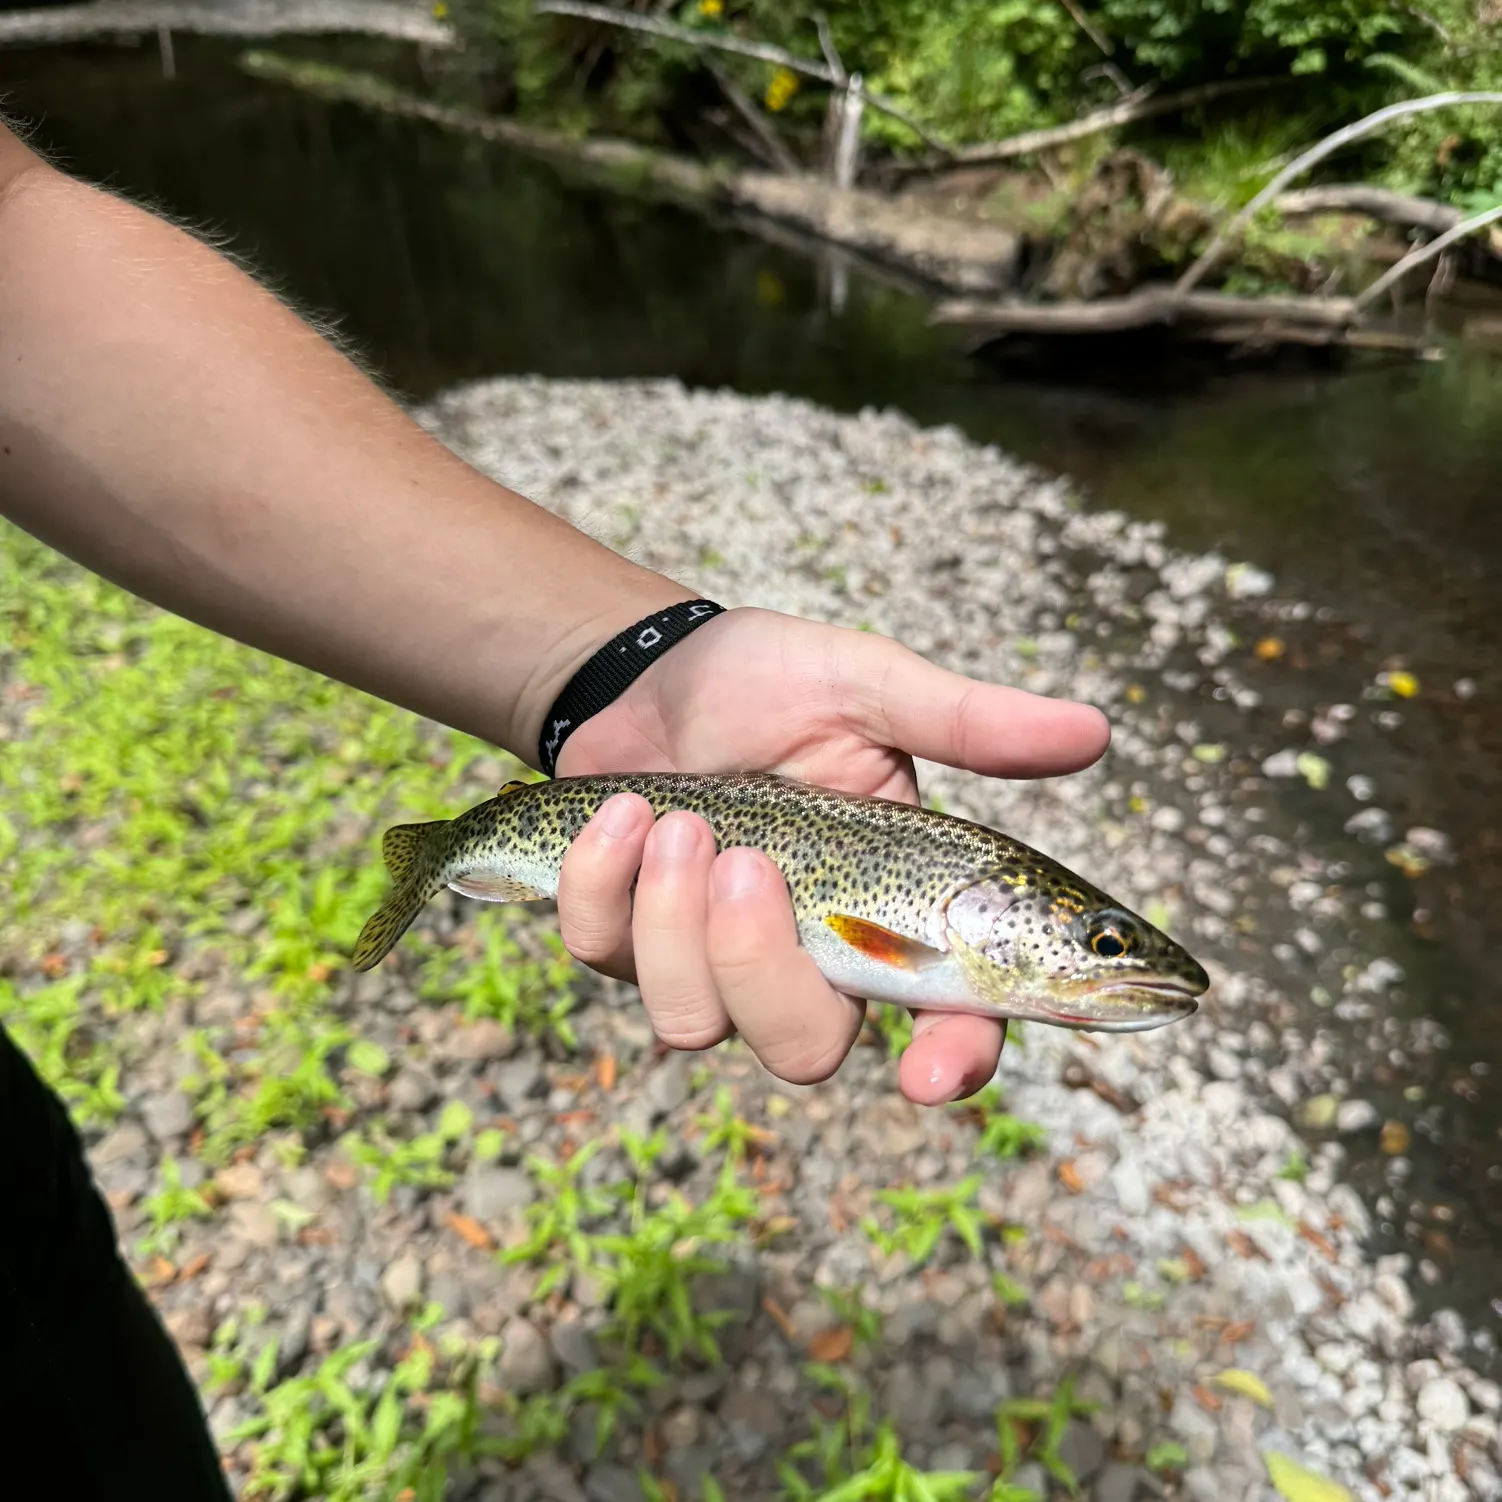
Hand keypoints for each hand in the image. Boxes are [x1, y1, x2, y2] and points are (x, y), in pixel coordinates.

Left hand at [553, 607, 1108, 1104]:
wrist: (651, 672)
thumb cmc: (773, 683)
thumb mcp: (871, 689)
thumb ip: (968, 723)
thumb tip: (1096, 732)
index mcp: (893, 913)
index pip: (949, 1018)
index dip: (950, 1062)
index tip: (931, 1071)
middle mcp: (809, 959)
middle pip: (804, 1050)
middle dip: (761, 968)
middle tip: (746, 862)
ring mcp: (711, 963)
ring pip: (693, 1020)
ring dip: (674, 918)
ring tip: (679, 817)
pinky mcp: (625, 945)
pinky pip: (605, 959)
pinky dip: (604, 883)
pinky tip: (623, 812)